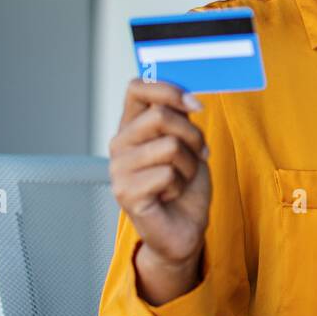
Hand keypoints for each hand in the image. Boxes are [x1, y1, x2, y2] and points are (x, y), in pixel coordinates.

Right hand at [108, 79, 211, 287]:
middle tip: (197, 154)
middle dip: (192, 135)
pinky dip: (180, 185)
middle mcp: (120, 144)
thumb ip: (180, 118)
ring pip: (169, 145)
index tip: (195, 106)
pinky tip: (170, 195)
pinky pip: (167, 174)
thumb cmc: (185, 185)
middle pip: (160, 115)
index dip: (169, 90)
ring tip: (181, 179)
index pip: (137, 87)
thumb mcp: (187, 143)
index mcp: (132, 126)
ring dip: (189, 164)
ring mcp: (119, 169)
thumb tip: (186, 97)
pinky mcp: (126, 193)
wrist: (184, 228)